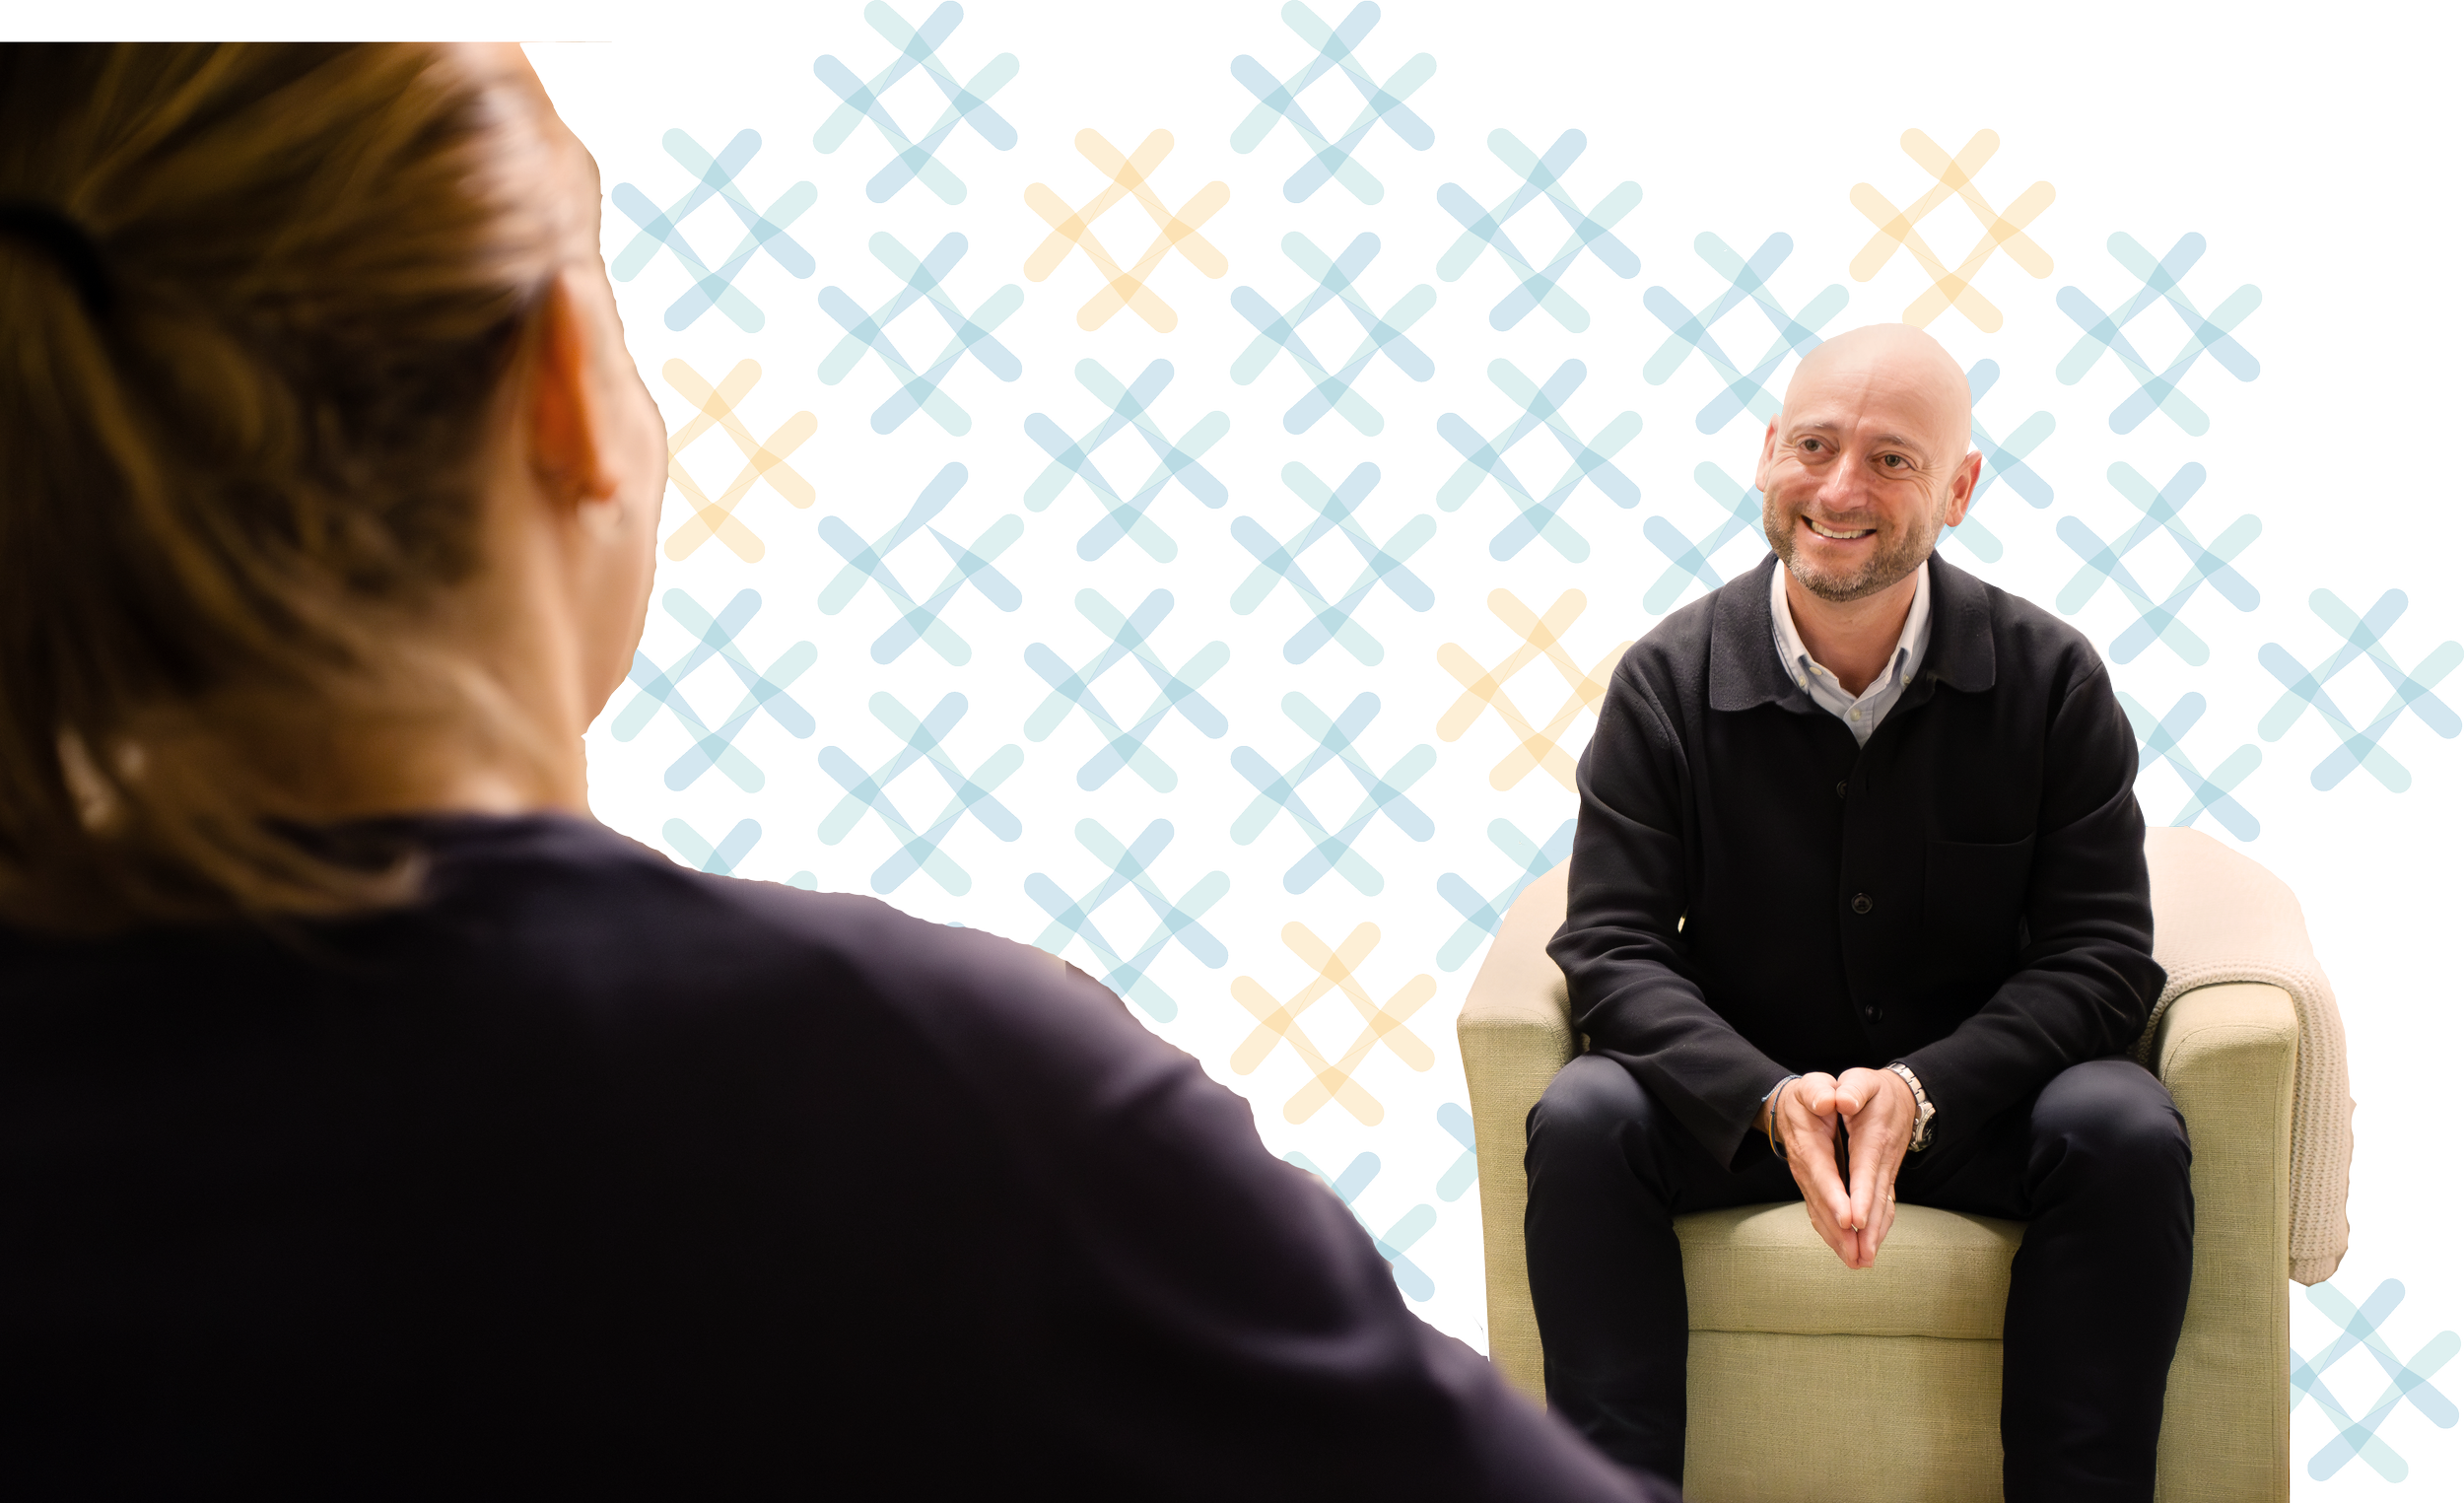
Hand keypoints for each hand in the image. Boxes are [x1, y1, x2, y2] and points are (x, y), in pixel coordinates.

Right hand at [1761, 1073, 1859, 1267]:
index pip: (1821, 1172)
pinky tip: (1850, 1252)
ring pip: (1821, 1215)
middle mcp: (1805, 1167)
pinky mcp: (1816, 1190)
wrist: (1791, 1105)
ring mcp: (1808, 1182)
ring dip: (1838, 1241)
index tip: (1849, 1219)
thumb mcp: (1814, 1085)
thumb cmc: (1810, 1094)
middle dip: (1839, 1232)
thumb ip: (1820, 1092)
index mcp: (1808, 1142)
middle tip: (1858, 1256)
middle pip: (1821, 1203)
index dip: (1834, 1197)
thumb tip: (1830, 1102)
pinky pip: (1823, 1216)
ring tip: (1859, 1262)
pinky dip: (1836, 1236)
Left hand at [1833, 1066, 1915, 1268]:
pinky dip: (1875, 1228)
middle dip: (1867, 1229)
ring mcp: (1885, 1173)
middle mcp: (1881, 1160)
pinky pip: (1881, 1207)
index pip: (1865, 1170)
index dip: (1860, 1195)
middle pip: (1875, 1198)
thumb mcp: (1861, 1079)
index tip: (1854, 1221)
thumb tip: (1838, 1101)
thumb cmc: (1874, 1089)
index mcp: (1873, 1137)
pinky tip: (1863, 1247)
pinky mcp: (1883, 1179)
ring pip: (1880, 1208)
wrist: (1903, 1096)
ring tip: (1861, 1261)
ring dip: (1872, 1235)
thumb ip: (1852, 1089)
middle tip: (1859, 1257)